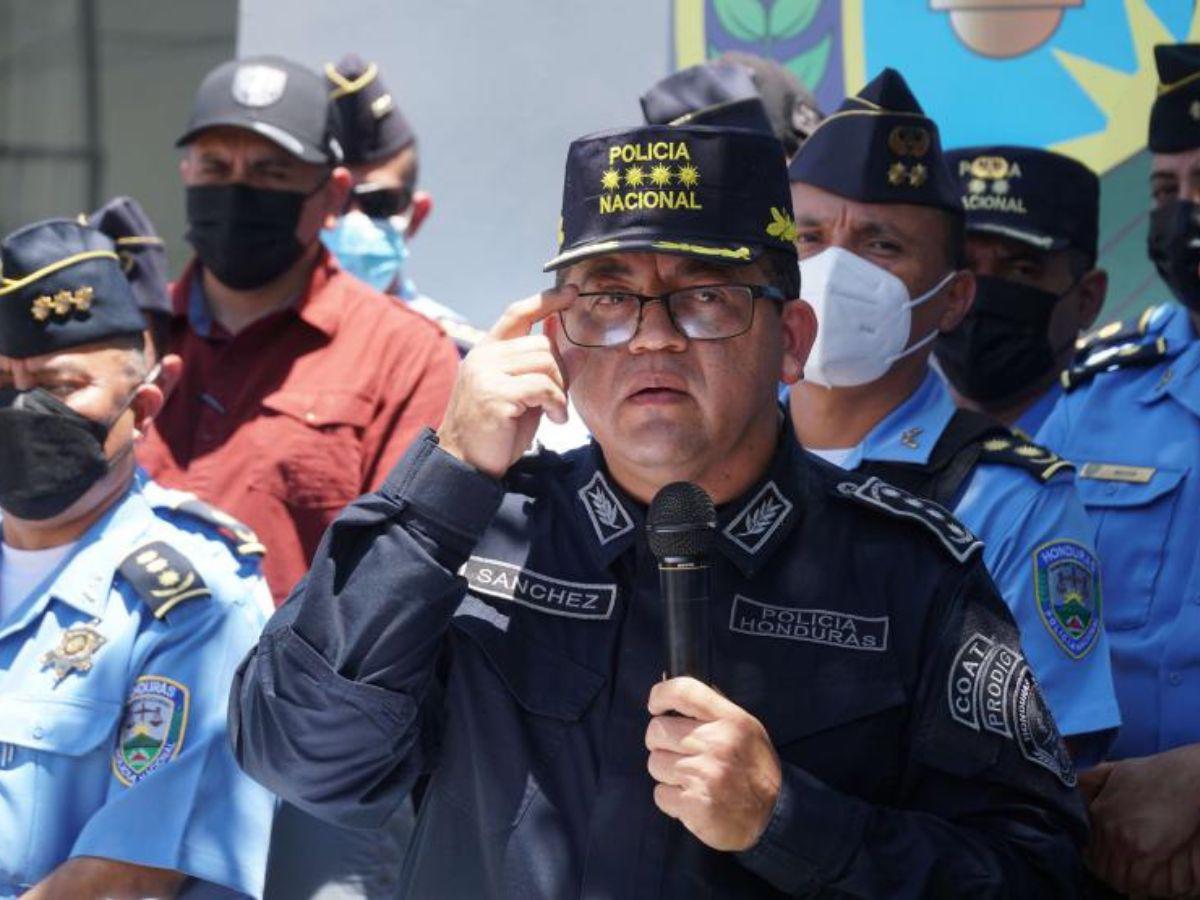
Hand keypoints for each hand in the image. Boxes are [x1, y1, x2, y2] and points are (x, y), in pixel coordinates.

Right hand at [436, 287, 574, 477]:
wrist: (466, 464)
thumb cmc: (496, 431)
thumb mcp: (526, 395)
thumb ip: (545, 368)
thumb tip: (576, 345)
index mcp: (488, 350)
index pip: (518, 312)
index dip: (546, 300)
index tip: (571, 293)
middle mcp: (484, 356)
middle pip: (542, 343)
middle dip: (562, 371)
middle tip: (559, 399)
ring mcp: (486, 373)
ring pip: (545, 362)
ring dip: (560, 391)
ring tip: (556, 412)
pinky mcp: (494, 394)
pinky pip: (542, 386)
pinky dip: (557, 403)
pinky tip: (554, 420)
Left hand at [645, 677, 781, 851]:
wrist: (774, 815)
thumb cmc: (756, 769)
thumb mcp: (747, 729)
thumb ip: (714, 711)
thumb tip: (676, 697)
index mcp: (730, 720)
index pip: (683, 691)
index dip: (661, 694)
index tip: (655, 705)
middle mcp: (716, 744)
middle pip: (657, 730)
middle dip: (662, 742)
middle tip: (679, 753)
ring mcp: (703, 774)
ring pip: (655, 763)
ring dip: (667, 773)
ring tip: (691, 778)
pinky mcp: (694, 804)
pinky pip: (660, 794)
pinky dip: (671, 799)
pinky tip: (692, 798)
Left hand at [1085, 744, 1199, 894]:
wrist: (1184, 777)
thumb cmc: (1155, 773)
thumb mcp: (1116, 770)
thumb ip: (1095, 778)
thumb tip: (1078, 781)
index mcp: (1098, 811)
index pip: (1088, 848)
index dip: (1097, 859)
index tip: (1108, 862)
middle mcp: (1106, 828)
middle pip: (1100, 866)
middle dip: (1111, 873)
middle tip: (1123, 875)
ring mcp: (1123, 841)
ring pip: (1116, 877)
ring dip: (1125, 882)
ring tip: (1135, 880)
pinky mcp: (1145, 852)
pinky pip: (1136, 882)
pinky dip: (1141, 886)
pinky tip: (1147, 882)